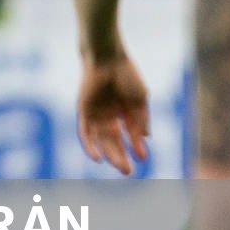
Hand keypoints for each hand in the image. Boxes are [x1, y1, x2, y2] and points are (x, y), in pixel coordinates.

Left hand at [77, 52, 149, 175]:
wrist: (107, 58)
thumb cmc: (126, 74)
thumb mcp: (140, 99)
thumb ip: (141, 118)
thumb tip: (146, 138)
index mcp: (124, 110)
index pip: (129, 134)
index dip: (136, 146)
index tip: (143, 158)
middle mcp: (109, 114)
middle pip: (114, 141)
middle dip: (121, 156)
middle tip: (128, 172)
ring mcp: (96, 113)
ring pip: (101, 139)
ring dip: (109, 154)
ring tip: (120, 167)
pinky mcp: (83, 111)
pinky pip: (85, 132)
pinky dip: (90, 146)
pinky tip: (97, 159)